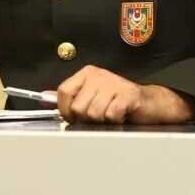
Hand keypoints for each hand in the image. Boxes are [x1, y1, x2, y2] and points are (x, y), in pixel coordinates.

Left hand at [52, 65, 192, 123]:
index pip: (64, 92)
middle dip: (87, 118)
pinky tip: (121, 115)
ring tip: (111, 114)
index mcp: (87, 73)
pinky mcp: (127, 95)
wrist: (150, 103)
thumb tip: (44, 97)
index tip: (74, 117)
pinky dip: (115, 120)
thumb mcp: (91, 95)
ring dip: (102, 120)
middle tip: (101, 114)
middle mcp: (98, 75)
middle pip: (78, 107)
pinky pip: (110, 115)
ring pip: (93, 114)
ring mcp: (113, 83)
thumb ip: (69, 97)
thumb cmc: (119, 101)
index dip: (66, 110)